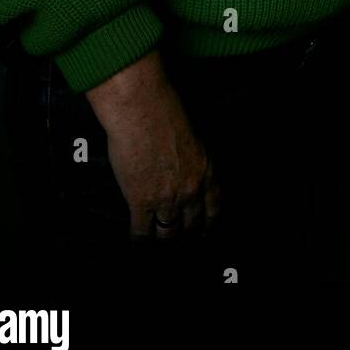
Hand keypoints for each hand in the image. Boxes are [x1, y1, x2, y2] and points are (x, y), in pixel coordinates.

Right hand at [85, 49, 221, 238]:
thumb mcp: (190, 138)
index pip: (213, 207)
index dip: (208, 222)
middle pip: (190, 224)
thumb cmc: (163, 113)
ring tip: (155, 238)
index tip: (204, 230)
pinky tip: (136, 239)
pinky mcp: (141, 202)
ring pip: (167, 233)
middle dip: (183, 232)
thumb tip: (179, 172)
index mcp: (205, 170)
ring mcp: (166, 199)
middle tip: (176, 235)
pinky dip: (138, 238)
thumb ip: (189, 161)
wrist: (142, 110)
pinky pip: (141, 231)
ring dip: (161, 236)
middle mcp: (190, 189)